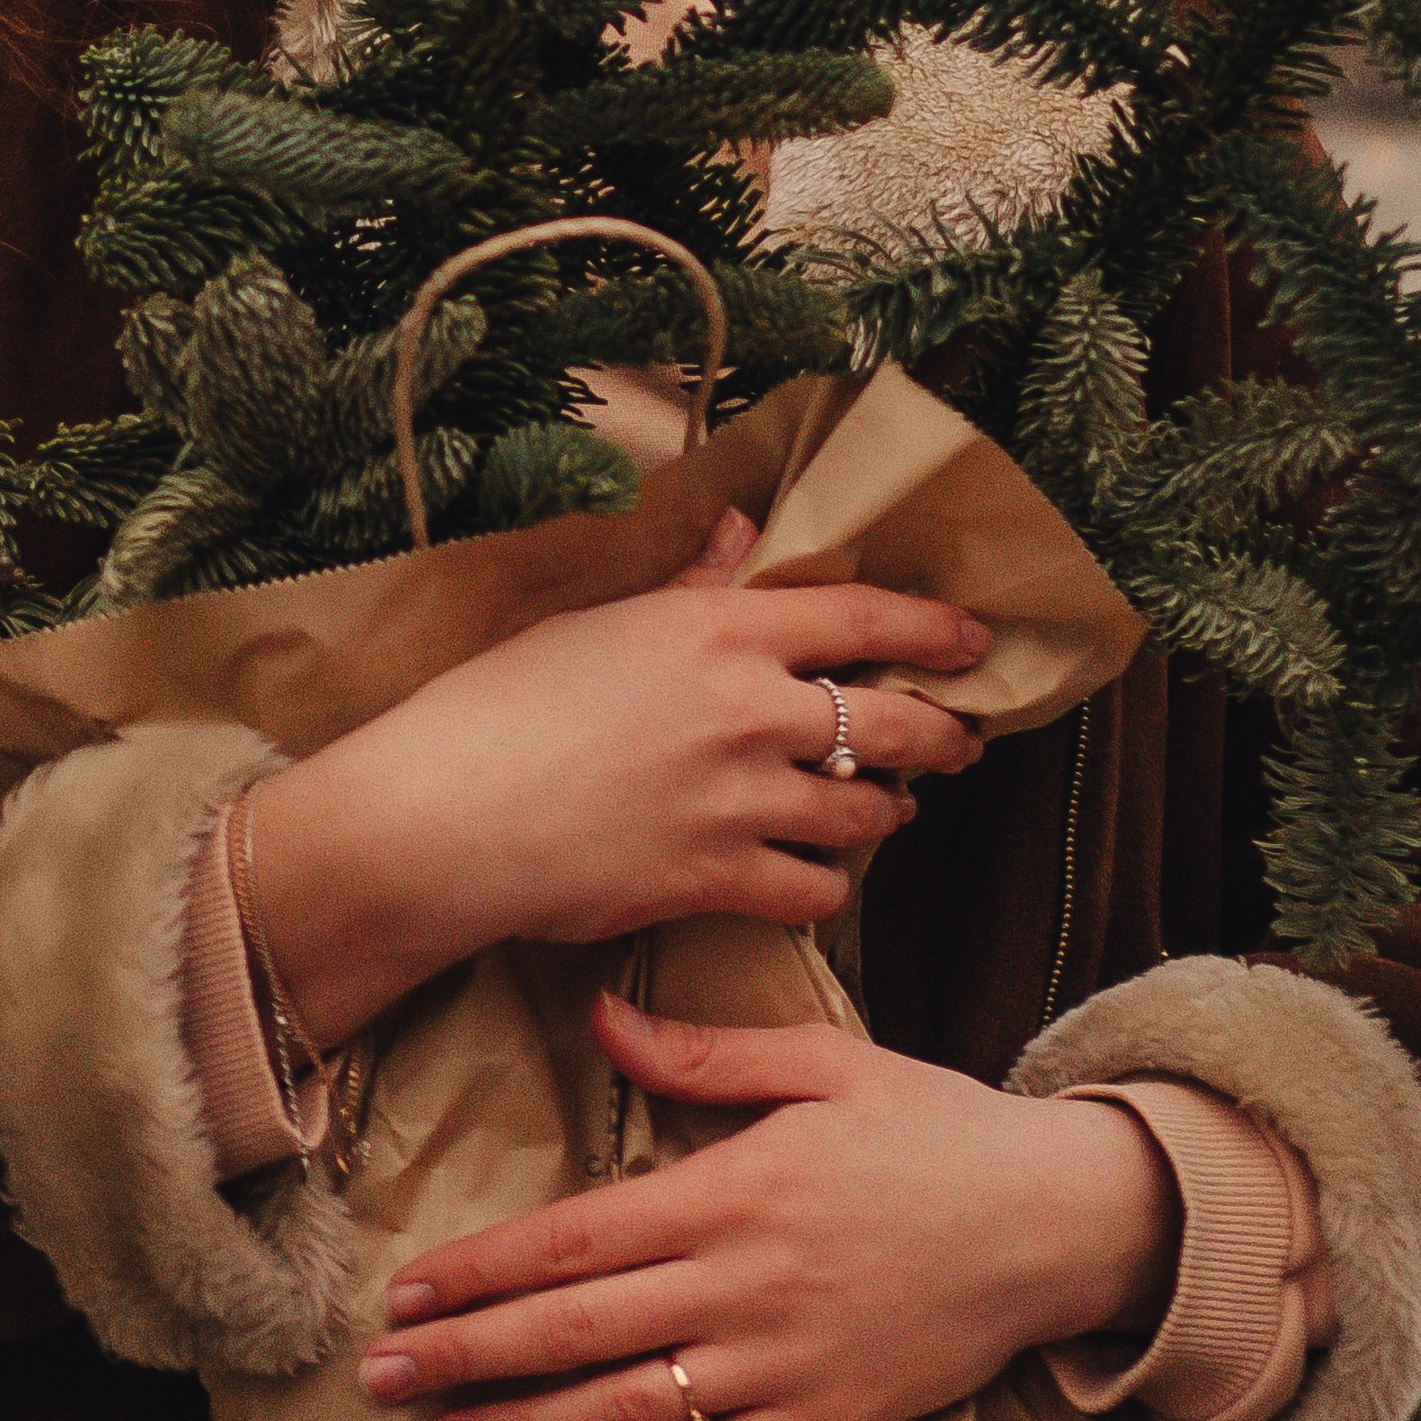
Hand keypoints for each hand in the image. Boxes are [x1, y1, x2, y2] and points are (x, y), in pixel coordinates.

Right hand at [249, 513, 990, 1044]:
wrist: (445, 815)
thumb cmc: (503, 702)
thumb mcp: (599, 619)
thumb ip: (691, 584)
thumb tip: (745, 530)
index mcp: (720, 628)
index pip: (866, 619)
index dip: (935, 630)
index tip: (974, 641)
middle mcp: (747, 709)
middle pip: (892, 721)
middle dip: (942, 735)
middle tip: (960, 742)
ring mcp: (739, 800)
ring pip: (864, 812)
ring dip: (888, 812)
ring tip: (891, 810)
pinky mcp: (717, 881)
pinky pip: (815, 889)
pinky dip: (830, 883)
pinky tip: (822, 873)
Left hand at [356, 988, 1180, 1420]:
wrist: (1055, 1219)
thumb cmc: (934, 1128)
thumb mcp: (824, 1061)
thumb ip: (706, 1051)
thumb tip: (605, 1019)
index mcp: (736, 1188)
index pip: (577, 1236)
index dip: (484, 1268)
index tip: (410, 1286)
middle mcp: (746, 1283)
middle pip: (578, 1329)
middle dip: (470, 1353)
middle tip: (383, 1374)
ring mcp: (784, 1362)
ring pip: (629, 1408)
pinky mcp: (825, 1419)